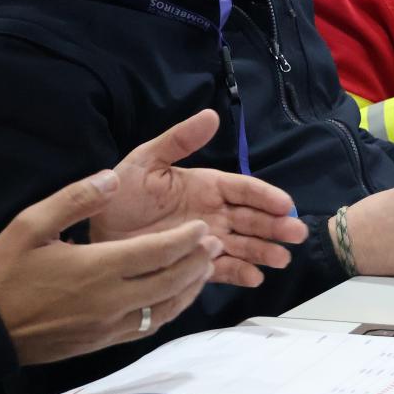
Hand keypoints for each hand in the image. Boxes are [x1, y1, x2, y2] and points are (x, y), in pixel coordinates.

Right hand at [0, 170, 221, 364]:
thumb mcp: (32, 223)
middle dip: (197, 262)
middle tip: (214, 244)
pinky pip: (149, 326)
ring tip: (203, 268)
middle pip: (170, 282)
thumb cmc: (7, 273)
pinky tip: (174, 298)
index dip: (185, 240)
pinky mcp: (104, 342)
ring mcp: (110, 325)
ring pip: (165, 309)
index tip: (201, 228)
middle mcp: (112, 300)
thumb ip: (76, 198)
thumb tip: (112, 178)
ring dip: (189, 288)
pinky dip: (169, 310)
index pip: (157, 253)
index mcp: (98, 268)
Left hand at [88, 110, 306, 286]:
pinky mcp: (195, 265)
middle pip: (251, 219)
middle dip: (275, 226)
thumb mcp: (147, 160)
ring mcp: (206, 240)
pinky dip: (240, 273)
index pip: (243, 189)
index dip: (265, 196)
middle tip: (296, 234)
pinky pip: (222, 269)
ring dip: (264, 252)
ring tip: (281, 260)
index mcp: (205, 186)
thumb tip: (211, 116)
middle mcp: (212, 213)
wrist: (97, 231)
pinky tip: (254, 277)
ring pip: (243, 245)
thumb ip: (179, 140)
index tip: (285, 204)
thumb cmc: (122, 193)